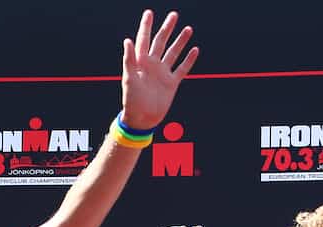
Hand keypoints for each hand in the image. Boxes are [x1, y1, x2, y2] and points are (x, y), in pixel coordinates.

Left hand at [119, 10, 199, 130]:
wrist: (142, 119)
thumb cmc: (131, 100)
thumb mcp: (128, 78)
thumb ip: (129, 59)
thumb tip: (127, 40)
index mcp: (140, 62)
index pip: (143, 39)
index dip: (146, 26)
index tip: (149, 13)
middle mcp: (152, 65)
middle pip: (161, 42)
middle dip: (167, 28)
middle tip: (174, 15)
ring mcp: (162, 73)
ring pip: (173, 53)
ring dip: (180, 41)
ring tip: (188, 28)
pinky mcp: (171, 83)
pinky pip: (182, 69)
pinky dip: (189, 60)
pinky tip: (195, 49)